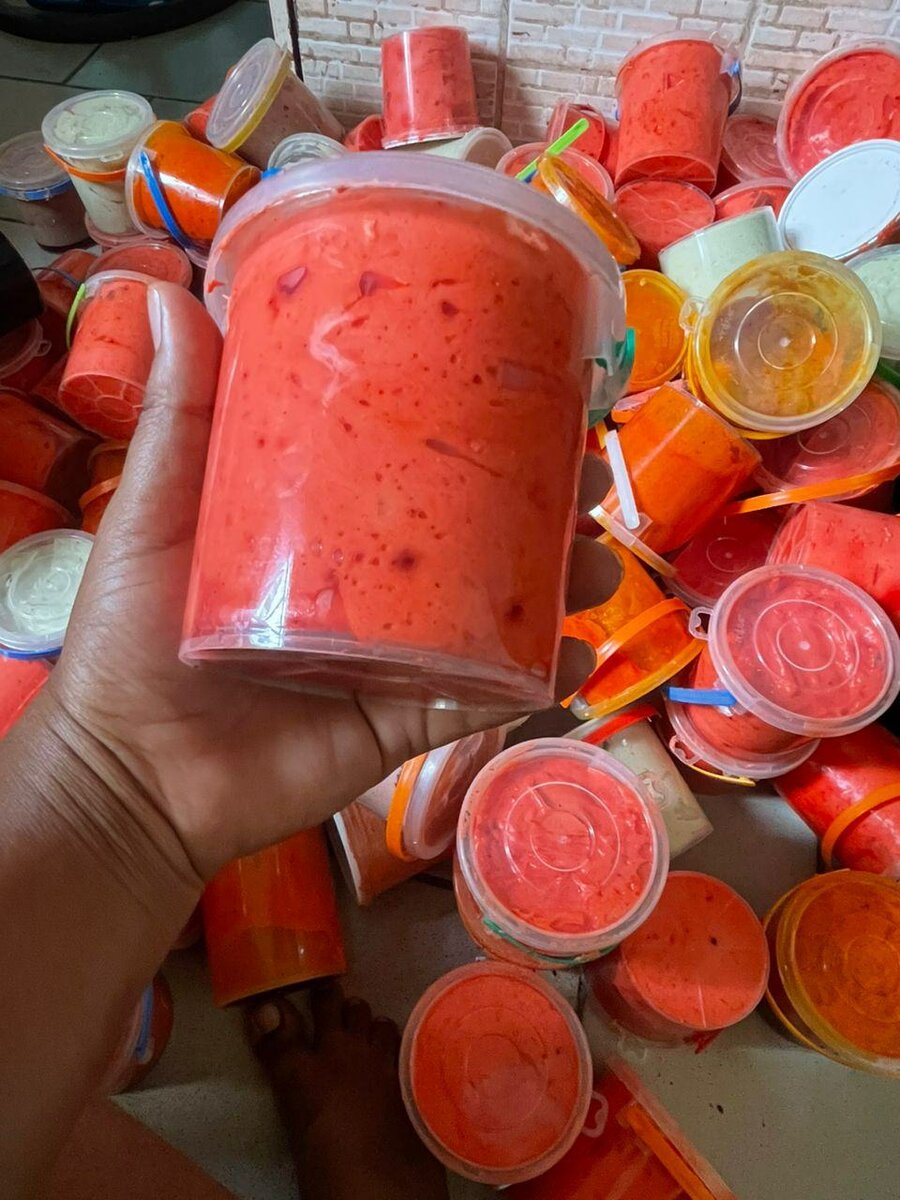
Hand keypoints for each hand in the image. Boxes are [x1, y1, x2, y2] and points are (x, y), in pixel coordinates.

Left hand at [48, 283, 620, 881]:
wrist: (132, 775)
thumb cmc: (132, 638)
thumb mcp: (158, 514)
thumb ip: (177, 418)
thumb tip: (159, 289)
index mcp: (323, 527)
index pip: (412, 466)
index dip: (476, 432)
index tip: (534, 391)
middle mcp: (373, 586)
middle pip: (476, 536)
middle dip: (542, 505)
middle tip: (585, 476)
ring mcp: (397, 655)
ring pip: (498, 613)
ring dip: (560, 586)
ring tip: (598, 561)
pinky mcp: (406, 721)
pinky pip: (486, 697)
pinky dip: (542, 679)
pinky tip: (582, 652)